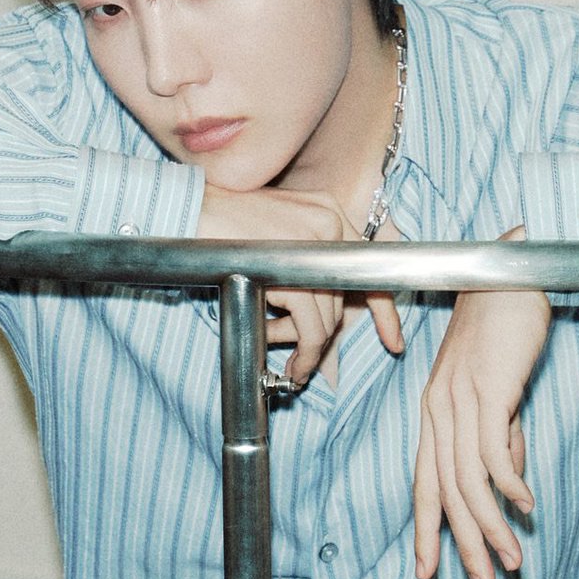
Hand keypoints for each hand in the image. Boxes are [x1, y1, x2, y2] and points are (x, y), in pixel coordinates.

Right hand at [197, 185, 404, 383]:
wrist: (185, 212)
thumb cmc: (219, 230)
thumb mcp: (273, 238)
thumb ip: (301, 264)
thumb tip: (320, 317)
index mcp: (328, 212)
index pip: (371, 265)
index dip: (383, 309)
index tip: (393, 341)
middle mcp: (331, 223)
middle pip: (343, 298)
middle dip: (324, 337)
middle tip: (303, 361)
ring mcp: (316, 246)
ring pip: (330, 317)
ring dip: (309, 349)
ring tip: (289, 363)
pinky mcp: (296, 271)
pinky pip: (313, 328)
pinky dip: (305, 354)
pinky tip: (290, 366)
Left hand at [413, 228, 550, 578]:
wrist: (510, 271)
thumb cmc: (505, 326)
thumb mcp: (499, 389)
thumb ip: (502, 434)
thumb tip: (510, 482)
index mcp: (434, 414)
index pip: (425, 484)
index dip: (427, 531)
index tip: (430, 573)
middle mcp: (437, 412)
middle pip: (443, 495)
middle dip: (461, 547)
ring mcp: (457, 402)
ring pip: (466, 484)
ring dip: (491, 527)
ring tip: (512, 561)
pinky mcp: (484, 391)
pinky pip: (491, 453)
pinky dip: (510, 485)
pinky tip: (526, 506)